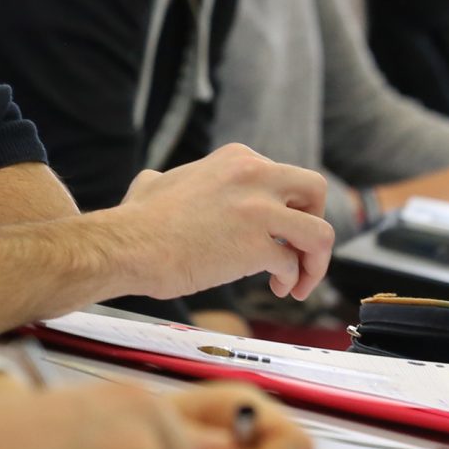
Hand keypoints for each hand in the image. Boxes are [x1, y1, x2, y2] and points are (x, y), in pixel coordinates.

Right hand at [109, 144, 335, 300]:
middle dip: (313, 221)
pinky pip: (294, 264)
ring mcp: (259, 210)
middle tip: (298, 249)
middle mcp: (253, 175)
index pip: (283, 177)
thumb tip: (154, 183)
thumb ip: (168, 180)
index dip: (284, 208)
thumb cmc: (137, 222)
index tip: (274, 232)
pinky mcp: (257, 245)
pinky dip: (291, 280)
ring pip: (321, 232)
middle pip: (314, 190)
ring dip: (315, 261)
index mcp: (236, 159)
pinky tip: (277, 288)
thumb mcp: (156, 181)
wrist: (127, 246)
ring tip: (296, 281)